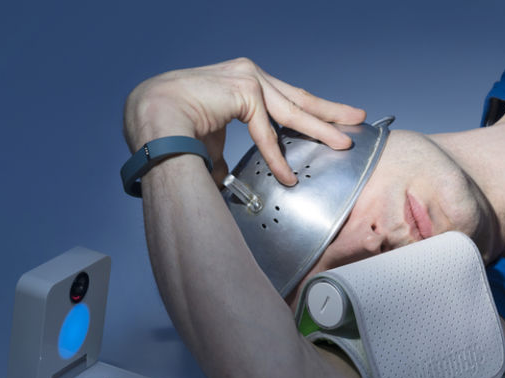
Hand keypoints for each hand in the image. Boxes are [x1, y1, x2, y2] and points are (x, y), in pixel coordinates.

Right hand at [123, 57, 365, 185]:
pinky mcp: (244, 89)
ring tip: (343, 143)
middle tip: (356, 118)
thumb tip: (225, 177)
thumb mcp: (209, 139)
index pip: (284, 97)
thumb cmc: (168, 129)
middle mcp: (247, 74)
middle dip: (329, 111)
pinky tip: (288, 175)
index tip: (332, 120)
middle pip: (297, 98)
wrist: (149, 119)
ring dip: (321, 129)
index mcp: (240, 81)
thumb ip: (224, 153)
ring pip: (292, 111)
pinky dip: (277, 157)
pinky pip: (267, 131)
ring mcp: (247, 77)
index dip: (309, 111)